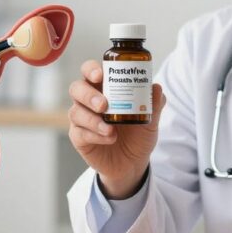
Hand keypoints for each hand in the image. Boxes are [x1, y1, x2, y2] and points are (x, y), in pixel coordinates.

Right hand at [68, 60, 166, 198]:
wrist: (133, 163)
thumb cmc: (138, 135)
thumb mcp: (150, 121)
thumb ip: (153, 105)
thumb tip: (156, 87)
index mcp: (104, 88)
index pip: (90, 71)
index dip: (91, 69)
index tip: (100, 75)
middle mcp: (89, 101)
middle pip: (76, 88)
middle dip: (88, 95)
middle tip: (104, 105)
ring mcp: (82, 119)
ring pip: (75, 112)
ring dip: (92, 119)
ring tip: (110, 128)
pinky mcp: (79, 137)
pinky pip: (80, 133)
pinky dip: (95, 135)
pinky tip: (109, 138)